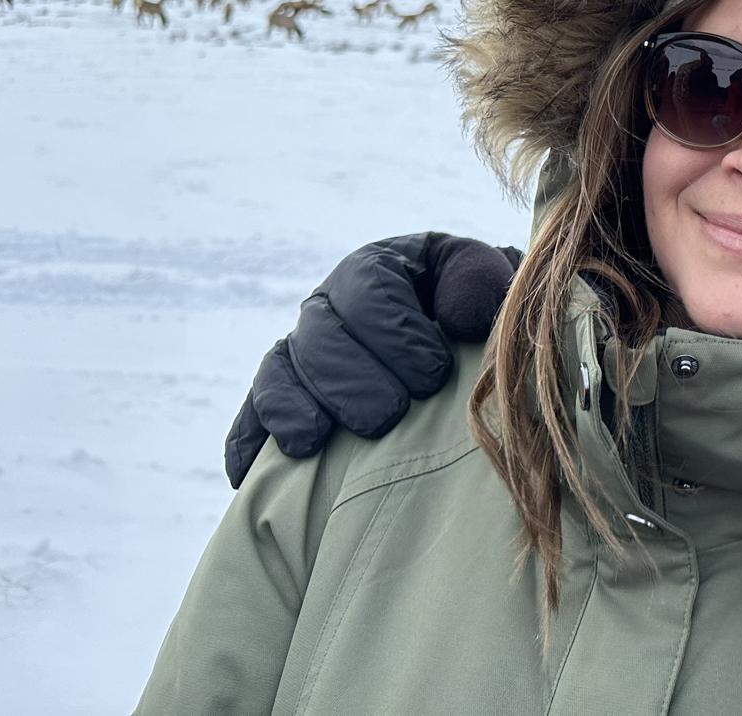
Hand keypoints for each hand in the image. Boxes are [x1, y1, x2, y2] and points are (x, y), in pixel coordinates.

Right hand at [225, 232, 521, 487]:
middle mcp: (332, 303)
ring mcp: (303, 350)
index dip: (395, 330)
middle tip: (388, 417)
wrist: (472, 349)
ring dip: (296, 405)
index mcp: (381, 267)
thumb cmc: (483, 317)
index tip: (433, 373)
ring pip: (280, 369)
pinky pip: (254, 412)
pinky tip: (249, 474)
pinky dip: (248, 440)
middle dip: (350, 376)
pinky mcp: (285, 397)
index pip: (369, 285)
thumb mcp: (493, 284)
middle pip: (319, 330)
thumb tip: (457, 315)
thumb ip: (481, 283)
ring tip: (317, 442)